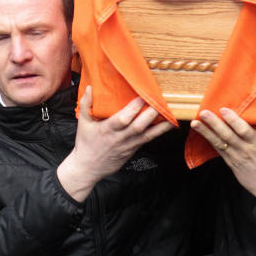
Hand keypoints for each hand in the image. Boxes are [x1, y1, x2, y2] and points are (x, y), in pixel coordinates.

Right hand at [56, 87, 172, 201]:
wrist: (88, 168)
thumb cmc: (86, 144)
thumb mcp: (83, 123)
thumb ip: (86, 104)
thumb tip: (90, 87)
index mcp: (107, 130)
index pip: (122, 119)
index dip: (133, 108)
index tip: (142, 95)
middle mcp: (120, 138)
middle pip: (139, 126)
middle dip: (151, 114)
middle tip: (162, 101)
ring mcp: (129, 145)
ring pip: (148, 135)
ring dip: (161, 125)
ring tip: (173, 114)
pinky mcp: (134, 150)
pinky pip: (148, 140)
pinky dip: (158, 132)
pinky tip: (168, 125)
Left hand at [191, 107, 255, 199]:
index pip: (243, 131)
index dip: (233, 121)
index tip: (223, 110)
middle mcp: (244, 149)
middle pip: (227, 136)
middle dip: (214, 124)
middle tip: (204, 113)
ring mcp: (235, 156)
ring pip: (219, 143)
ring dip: (206, 133)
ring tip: (195, 122)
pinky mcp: (230, 162)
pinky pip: (218, 150)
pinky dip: (209, 141)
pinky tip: (200, 133)